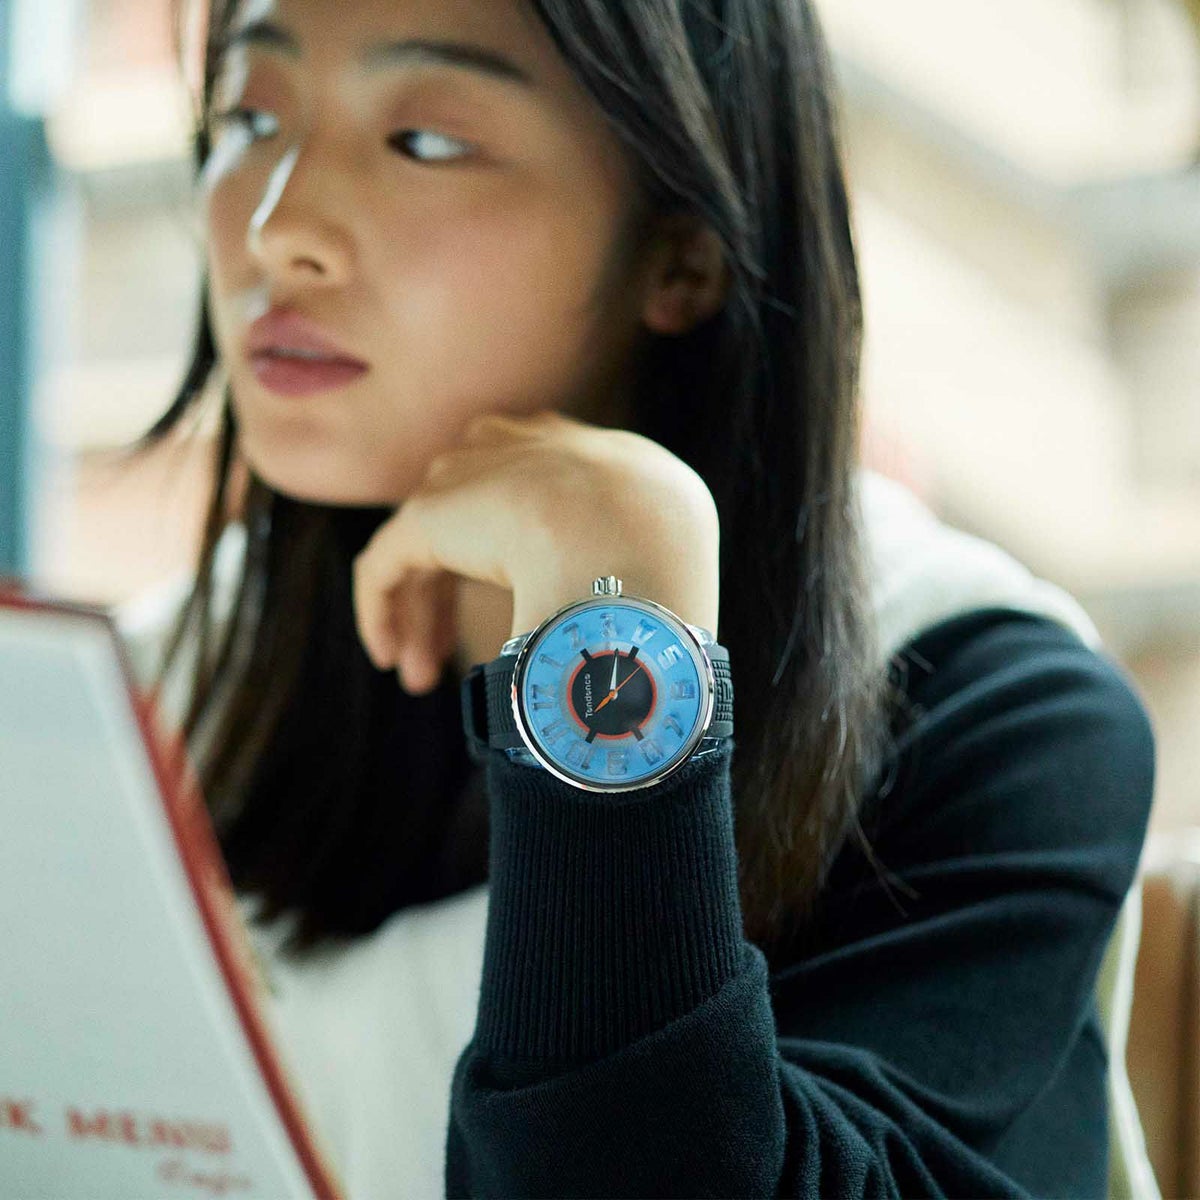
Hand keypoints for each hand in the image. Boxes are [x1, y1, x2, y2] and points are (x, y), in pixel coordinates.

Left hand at [352, 409, 720, 693]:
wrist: (639, 542)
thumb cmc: (667, 571)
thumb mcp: (664, 561)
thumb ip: (621, 573)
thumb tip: (594, 632)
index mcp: (596, 460)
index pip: (537, 499)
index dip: (516, 563)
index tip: (521, 623)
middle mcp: (533, 453)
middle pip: (475, 515)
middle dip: (456, 588)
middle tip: (447, 657)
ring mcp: (481, 474)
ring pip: (431, 541)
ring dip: (425, 612)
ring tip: (419, 679)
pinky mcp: (433, 511)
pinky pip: (389, 561)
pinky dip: (381, 609)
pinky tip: (388, 657)